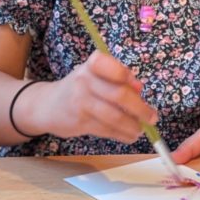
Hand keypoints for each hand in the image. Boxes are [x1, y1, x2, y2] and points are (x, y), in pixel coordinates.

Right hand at [27, 51, 156, 141]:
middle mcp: (84, 80)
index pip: (116, 69)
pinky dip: (121, 135)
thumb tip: (139, 87)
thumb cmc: (79, 89)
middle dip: (140, 109)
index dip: (130, 80)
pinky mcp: (79, 121)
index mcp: (93, 64)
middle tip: (152, 118)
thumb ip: (118, 80)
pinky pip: (106, 129)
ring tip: (140, 130)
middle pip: (120, 95)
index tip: (139, 90)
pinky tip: (128, 136)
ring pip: (115, 116)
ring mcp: (80, 101)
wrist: (46, 105)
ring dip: (132, 126)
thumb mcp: (96, 76)